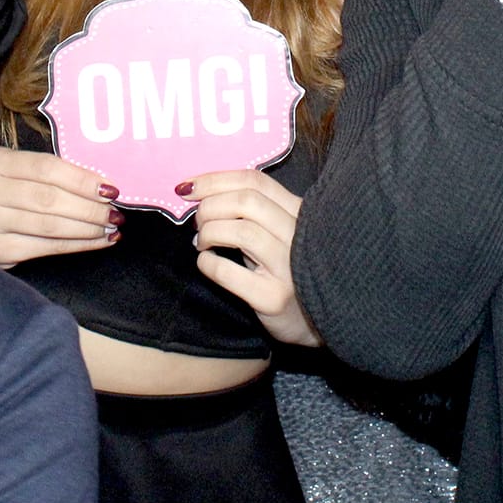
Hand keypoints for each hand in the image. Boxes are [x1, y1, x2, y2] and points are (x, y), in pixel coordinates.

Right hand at [0, 146, 118, 267]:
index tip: (111, 187)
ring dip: (88, 228)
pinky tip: (97, 241)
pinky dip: (77, 244)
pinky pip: (46, 248)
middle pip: (49, 198)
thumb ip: (44, 172)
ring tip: (111, 227)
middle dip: (90, 207)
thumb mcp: (9, 171)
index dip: (82, 179)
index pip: (46, 168)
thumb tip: (100, 182)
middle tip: (116, 212)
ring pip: (50, 225)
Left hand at [185, 170, 321, 346]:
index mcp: (299, 212)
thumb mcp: (278, 234)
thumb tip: (202, 194)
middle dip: (210, 206)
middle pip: (246, 201)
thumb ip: (252, 212)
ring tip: (202, 243)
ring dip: (209, 232)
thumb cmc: (287, 272)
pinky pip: (229, 272)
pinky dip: (208, 263)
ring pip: (241, 230)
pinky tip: (206, 263)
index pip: (255, 181)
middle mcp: (298, 235)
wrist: (314, 322)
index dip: (215, 179)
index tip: (188, 188)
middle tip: (198, 223)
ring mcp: (289, 268)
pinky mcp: (274, 298)